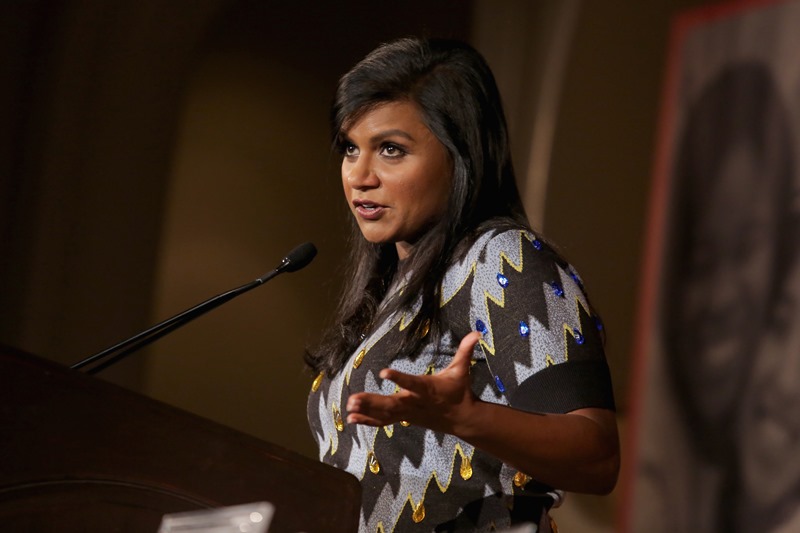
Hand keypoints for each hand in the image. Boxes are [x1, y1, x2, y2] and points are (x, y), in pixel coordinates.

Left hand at [346, 331, 481, 434]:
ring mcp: (409, 413)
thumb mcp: (462, 370)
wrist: (463, 420)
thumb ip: (465, 351)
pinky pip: (384, 422)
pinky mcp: (404, 419)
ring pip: (385, 414)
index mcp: (427, 389)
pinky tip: (351, 419)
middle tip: (353, 400)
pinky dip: (368, 421)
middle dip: (372, 402)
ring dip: (366, 411)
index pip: (412, 383)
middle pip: (392, 404)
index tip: (384, 372)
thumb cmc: (459, 391)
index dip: (399, 378)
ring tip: (349, 407)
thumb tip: (477, 332)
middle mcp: (416, 403)